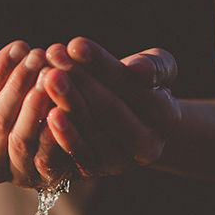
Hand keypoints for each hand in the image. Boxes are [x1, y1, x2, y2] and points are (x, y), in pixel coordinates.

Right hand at [0, 40, 74, 187]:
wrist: (18, 136)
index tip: (18, 46)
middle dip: (18, 84)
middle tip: (38, 56)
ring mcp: (15, 175)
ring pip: (22, 140)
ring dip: (37, 105)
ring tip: (51, 74)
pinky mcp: (44, 180)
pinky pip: (49, 158)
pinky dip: (56, 131)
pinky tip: (64, 103)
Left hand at [41, 38, 180, 176]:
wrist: (129, 119)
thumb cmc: (139, 84)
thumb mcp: (156, 69)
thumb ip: (155, 66)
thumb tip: (139, 69)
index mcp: (167, 117)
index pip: (130, 86)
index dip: (102, 64)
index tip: (76, 44)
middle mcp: (149, 145)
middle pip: (110, 110)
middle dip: (81, 80)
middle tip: (54, 56)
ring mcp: (122, 162)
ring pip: (92, 130)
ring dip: (67, 102)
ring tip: (47, 77)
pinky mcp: (97, 171)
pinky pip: (79, 153)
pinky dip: (64, 134)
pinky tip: (48, 113)